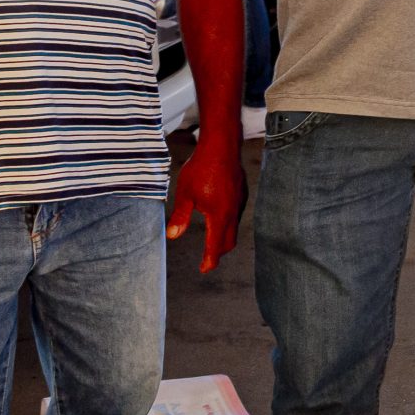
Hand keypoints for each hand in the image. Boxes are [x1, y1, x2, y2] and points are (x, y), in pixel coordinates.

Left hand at [166, 131, 246, 272]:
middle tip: (207, 258)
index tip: (204, 269)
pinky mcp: (242, 193)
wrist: (221, 145)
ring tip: (212, 240)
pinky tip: (219, 216)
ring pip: (234, 228)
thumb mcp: (185, 194)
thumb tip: (172, 236)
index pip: (216, 247)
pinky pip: (237, 215)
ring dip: (224, 238)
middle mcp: (233, 212)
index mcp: (219, 216)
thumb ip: (180, 217)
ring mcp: (240, 202)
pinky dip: (228, 223)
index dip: (210, 261)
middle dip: (218, 253)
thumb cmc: (201, 168)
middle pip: (229, 242)